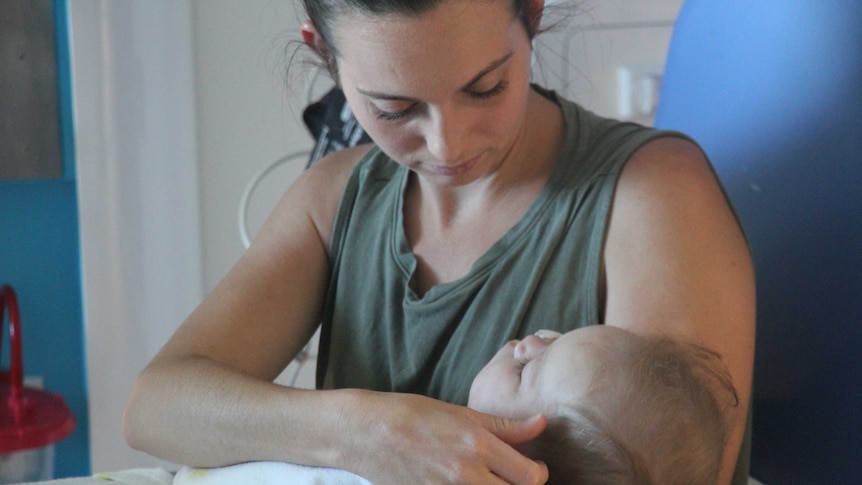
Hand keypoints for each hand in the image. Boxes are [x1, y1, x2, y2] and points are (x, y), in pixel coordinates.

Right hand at [343, 391, 547, 484]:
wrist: (364, 432)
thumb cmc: (410, 414)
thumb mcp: (460, 412)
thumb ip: (503, 425)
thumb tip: (541, 423)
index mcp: (477, 446)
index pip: (529, 476)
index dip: (539, 473)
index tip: (535, 466)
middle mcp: (465, 475)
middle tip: (513, 476)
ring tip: (490, 479)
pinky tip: (467, 484)